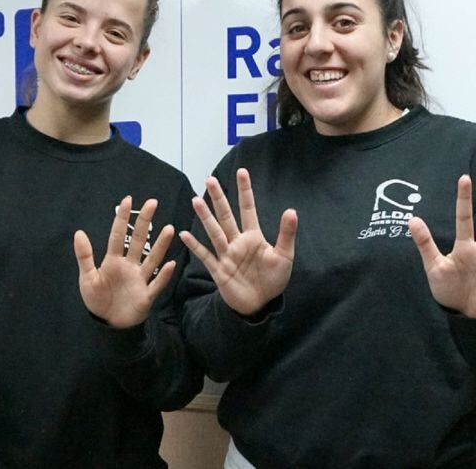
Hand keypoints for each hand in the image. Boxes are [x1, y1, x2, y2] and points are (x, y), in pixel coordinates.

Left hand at [76, 196, 175, 328]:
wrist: (108, 323)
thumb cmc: (98, 299)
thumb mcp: (87, 278)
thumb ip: (84, 256)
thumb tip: (78, 232)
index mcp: (113, 261)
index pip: (118, 235)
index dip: (123, 218)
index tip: (128, 200)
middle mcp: (130, 266)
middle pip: (139, 241)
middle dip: (145, 222)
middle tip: (153, 203)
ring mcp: (140, 280)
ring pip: (152, 259)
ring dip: (161, 245)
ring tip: (169, 229)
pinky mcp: (146, 295)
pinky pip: (156, 284)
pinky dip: (163, 275)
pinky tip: (170, 264)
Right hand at [179, 169, 296, 316]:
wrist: (261, 304)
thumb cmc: (273, 279)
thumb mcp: (284, 256)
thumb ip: (286, 234)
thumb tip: (291, 210)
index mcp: (254, 237)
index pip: (248, 209)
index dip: (245, 191)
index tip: (241, 171)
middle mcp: (237, 242)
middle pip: (226, 216)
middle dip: (219, 198)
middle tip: (210, 179)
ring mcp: (227, 255)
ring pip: (214, 232)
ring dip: (205, 217)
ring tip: (196, 200)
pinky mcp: (219, 270)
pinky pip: (205, 256)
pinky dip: (195, 246)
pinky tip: (184, 234)